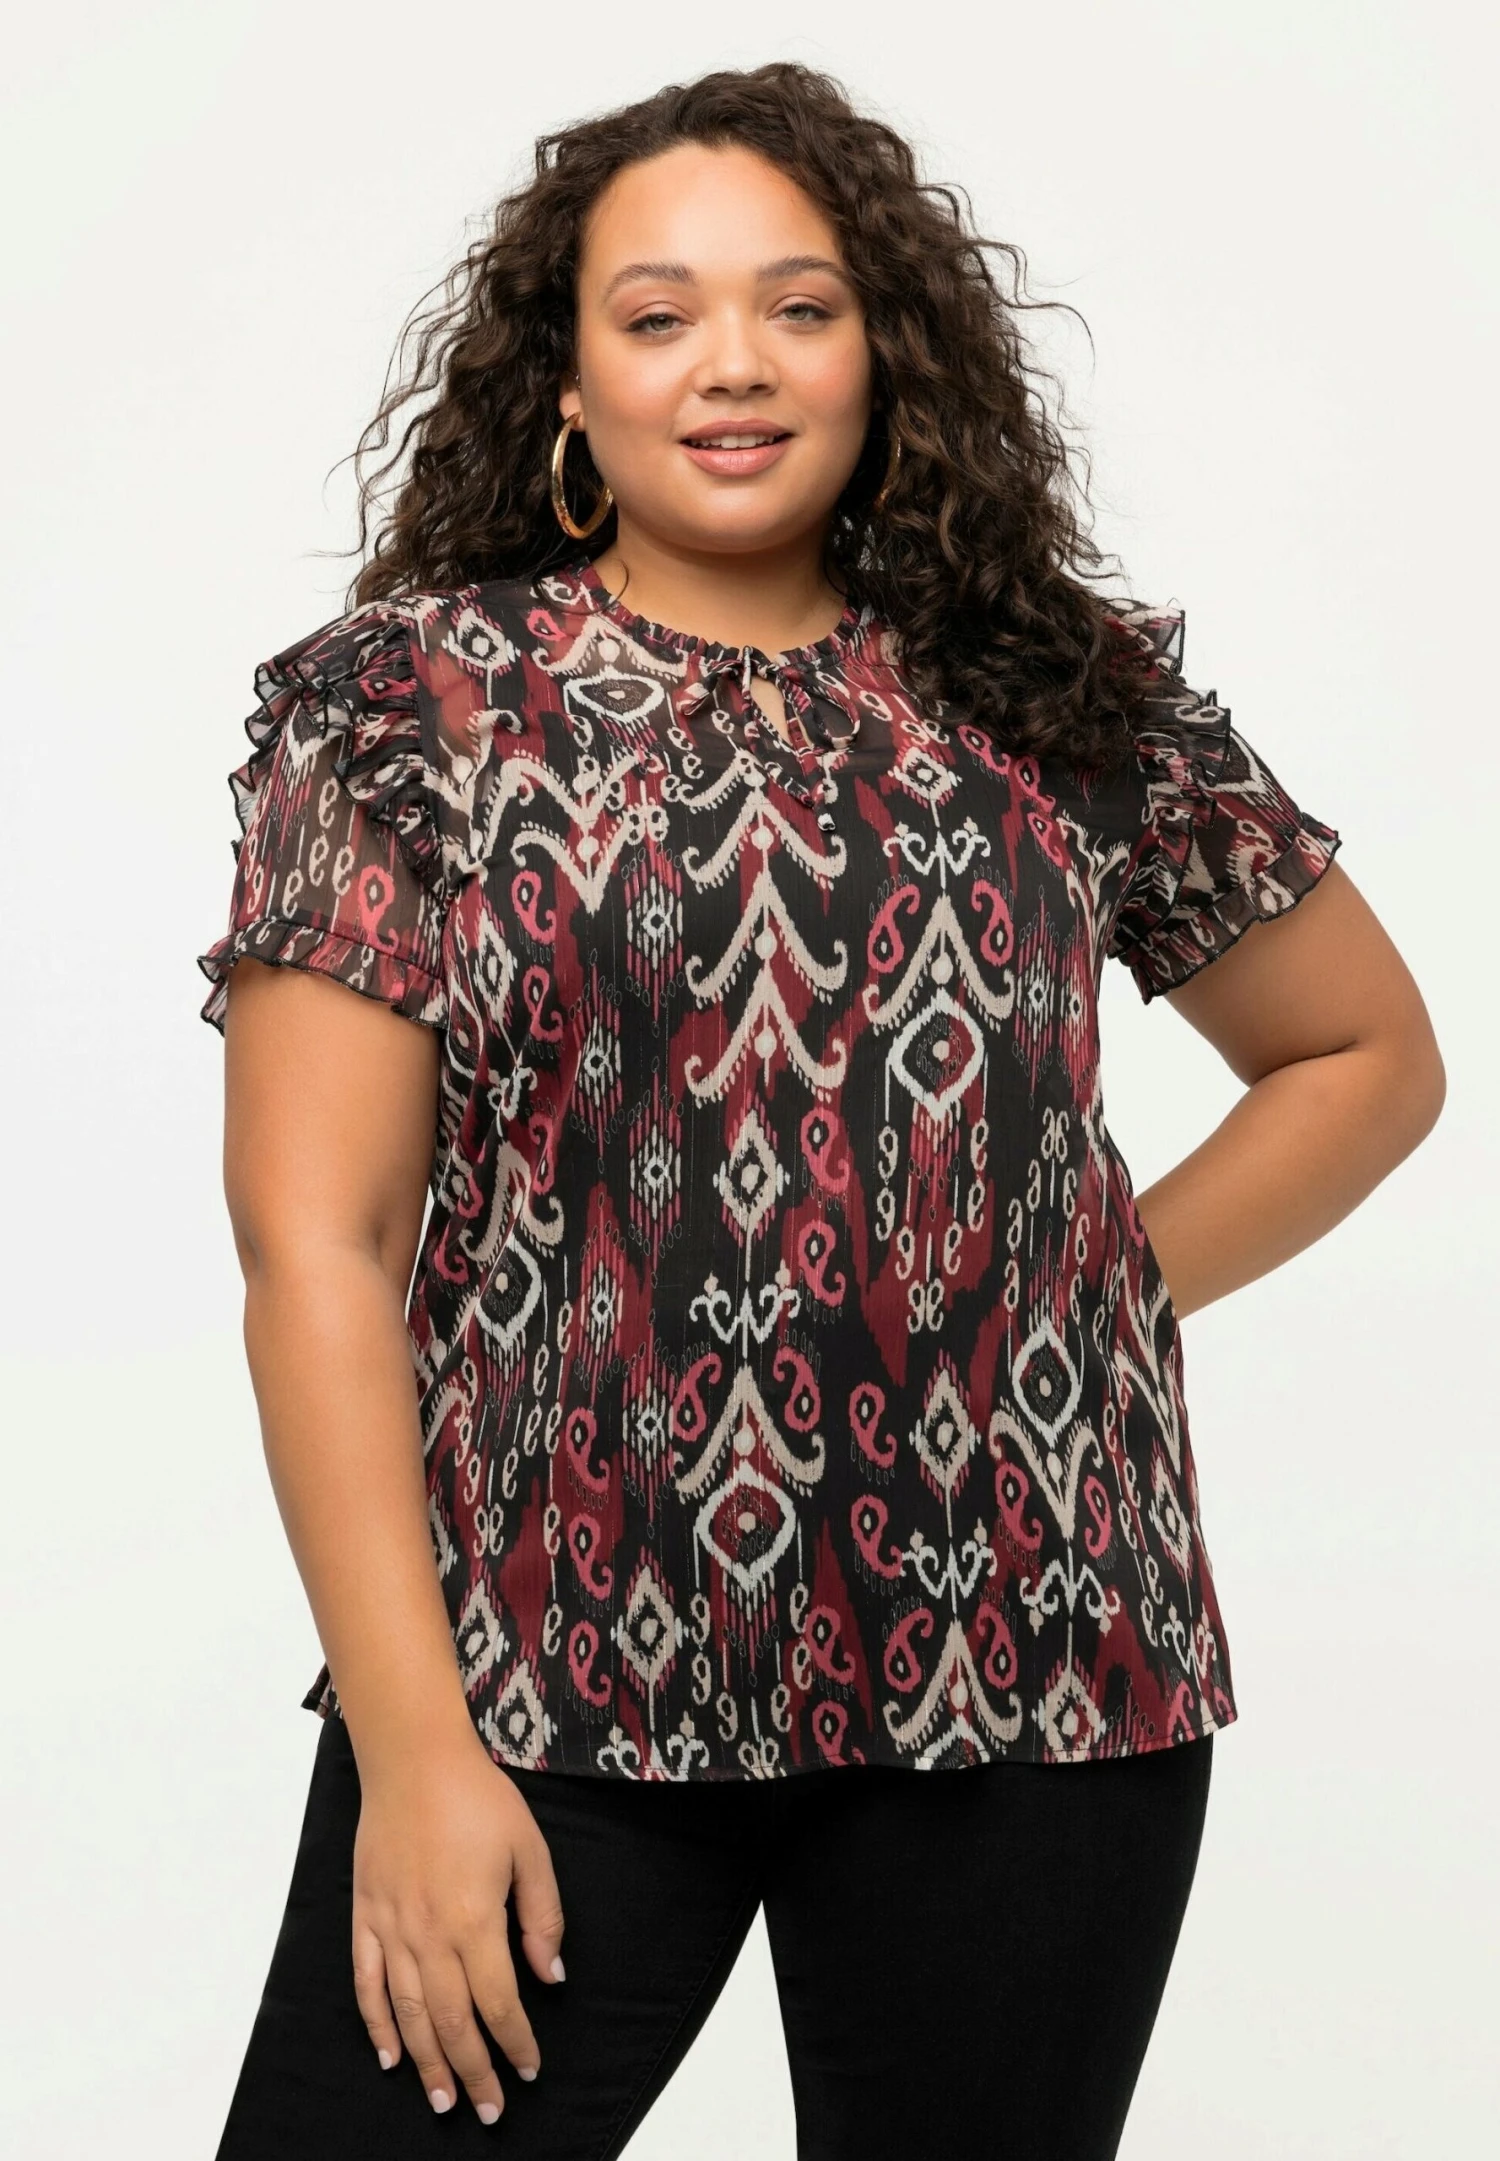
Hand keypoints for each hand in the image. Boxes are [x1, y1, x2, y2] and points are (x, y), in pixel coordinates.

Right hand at [350, 1724, 566, 2123]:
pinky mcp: (365, 1917)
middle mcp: (429, 1935)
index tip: (529, 2069)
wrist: (414, 1761)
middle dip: (474, 2072)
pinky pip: (367, 1984)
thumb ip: (543, 1916)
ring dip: (427, 2064)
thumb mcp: (530, 1849)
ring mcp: (391, 1929)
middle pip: (452, 2023)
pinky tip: (389, 2056)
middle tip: (488, 2109)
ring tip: (444, 2100)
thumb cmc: (477, 1798)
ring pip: (409, 2015)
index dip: (516, 2042)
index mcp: (475, 1921)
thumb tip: (551, 1975)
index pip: (499, 2002)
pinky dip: (377, 2024)